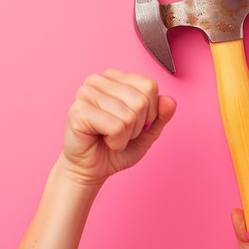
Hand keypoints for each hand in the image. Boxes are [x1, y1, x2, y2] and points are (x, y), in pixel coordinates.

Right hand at [57, 69, 175, 188]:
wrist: (92, 170)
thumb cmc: (115, 148)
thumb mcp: (147, 131)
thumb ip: (161, 115)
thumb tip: (170, 101)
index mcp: (114, 78)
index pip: (149, 86)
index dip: (150, 112)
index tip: (133, 123)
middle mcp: (97, 81)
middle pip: (141, 101)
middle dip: (137, 126)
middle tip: (120, 133)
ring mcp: (85, 93)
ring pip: (129, 115)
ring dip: (126, 136)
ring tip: (110, 137)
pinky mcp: (78, 111)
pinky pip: (116, 127)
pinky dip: (116, 142)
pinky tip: (104, 141)